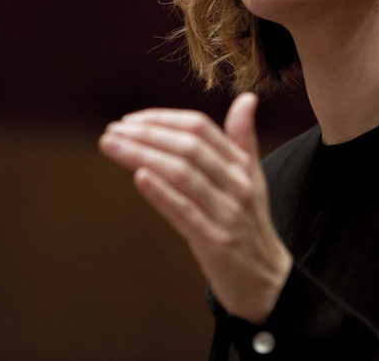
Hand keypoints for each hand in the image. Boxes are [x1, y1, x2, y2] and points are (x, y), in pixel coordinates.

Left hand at [100, 92, 291, 322]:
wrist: (266, 280)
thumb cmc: (250, 224)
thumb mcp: (252, 178)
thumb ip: (243, 138)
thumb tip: (247, 98)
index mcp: (241, 166)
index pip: (200, 128)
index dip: (163, 119)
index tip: (130, 119)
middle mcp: (237, 184)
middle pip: (188, 148)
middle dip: (146, 135)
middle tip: (112, 130)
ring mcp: (227, 213)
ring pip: (182, 174)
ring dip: (142, 156)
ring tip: (112, 146)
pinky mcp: (215, 242)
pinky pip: (185, 212)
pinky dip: (162, 193)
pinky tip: (139, 177)